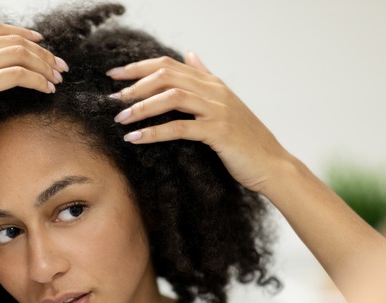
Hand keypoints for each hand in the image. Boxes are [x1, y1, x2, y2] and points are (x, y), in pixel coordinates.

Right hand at [0, 22, 68, 154]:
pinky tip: (45, 89)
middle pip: (14, 41)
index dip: (24, 34)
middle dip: (42, 53)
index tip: (42, 45)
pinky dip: (36, 80)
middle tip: (59, 66)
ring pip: (19, 55)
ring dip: (44, 66)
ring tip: (56, 79)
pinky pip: (16, 75)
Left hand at [107, 53, 288, 191]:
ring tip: (120, 119)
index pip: (169, 65)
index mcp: (212, 83)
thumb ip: (205, 78)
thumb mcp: (225, 103)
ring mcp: (218, 110)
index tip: (114, 75)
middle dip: (135, 85)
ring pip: (171, 97)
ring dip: (141, 107)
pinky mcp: (218, 132)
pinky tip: (136, 138)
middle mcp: (214, 91)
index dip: (138, 67)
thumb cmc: (245, 140)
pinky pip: (180, 127)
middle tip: (113, 100)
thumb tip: (190, 55)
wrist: (272, 165)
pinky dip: (155, 132)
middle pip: (167, 76)